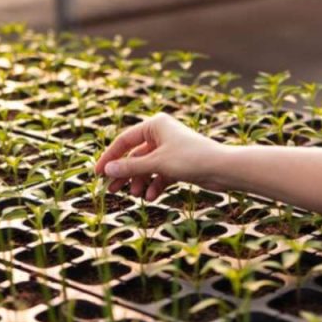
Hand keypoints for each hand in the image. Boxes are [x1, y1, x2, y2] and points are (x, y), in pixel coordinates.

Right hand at [94, 113, 230, 198]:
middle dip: (125, 173)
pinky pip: (160, 175)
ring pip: (147, 167)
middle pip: (135, 156)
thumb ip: (131, 167)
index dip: (110, 157)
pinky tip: (151, 196)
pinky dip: (155, 185)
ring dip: (140, 181)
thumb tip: (107, 169)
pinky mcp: (179, 164)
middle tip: (112, 189)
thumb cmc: (191, 159)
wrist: (223, 169)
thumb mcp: (157, 164)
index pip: (124, 141)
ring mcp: (170, 150)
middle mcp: (162, 135)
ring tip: (136, 195)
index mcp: (155, 125)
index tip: (98, 173)